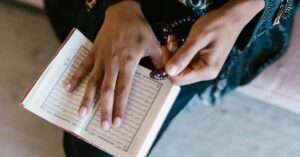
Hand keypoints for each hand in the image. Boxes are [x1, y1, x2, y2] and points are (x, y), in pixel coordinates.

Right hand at [65, 1, 161, 129]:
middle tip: (103, 126)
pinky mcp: (93, 52)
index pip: (124, 90)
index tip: (118, 121)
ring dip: (87, 98)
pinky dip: (75, 77)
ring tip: (82, 114)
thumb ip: (158, 62)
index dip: (120, 107)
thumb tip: (164, 77)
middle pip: (107, 91)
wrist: (123, 11)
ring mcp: (100, 58)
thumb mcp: (153, 45)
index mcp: (128, 64)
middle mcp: (112, 64)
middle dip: (105, 110)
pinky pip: (82, 66)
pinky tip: (68, 88)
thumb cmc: (139, 29)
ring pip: (92, 82)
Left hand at [164, 0, 264, 84]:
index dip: (168, 65)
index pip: (178, 78)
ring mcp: (204, 68)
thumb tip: (169, 71)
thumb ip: (184, 55)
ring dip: (174, 54)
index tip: (166, 48)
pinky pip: (186, 62)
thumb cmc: (218, 25)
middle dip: (171, 59)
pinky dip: (179, 52)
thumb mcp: (198, 37)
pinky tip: (179, 41)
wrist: (232, 18)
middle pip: (179, 74)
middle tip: (170, 42)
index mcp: (206, 70)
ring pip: (181, 68)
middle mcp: (205, 73)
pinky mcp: (202, 62)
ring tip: (174, 39)